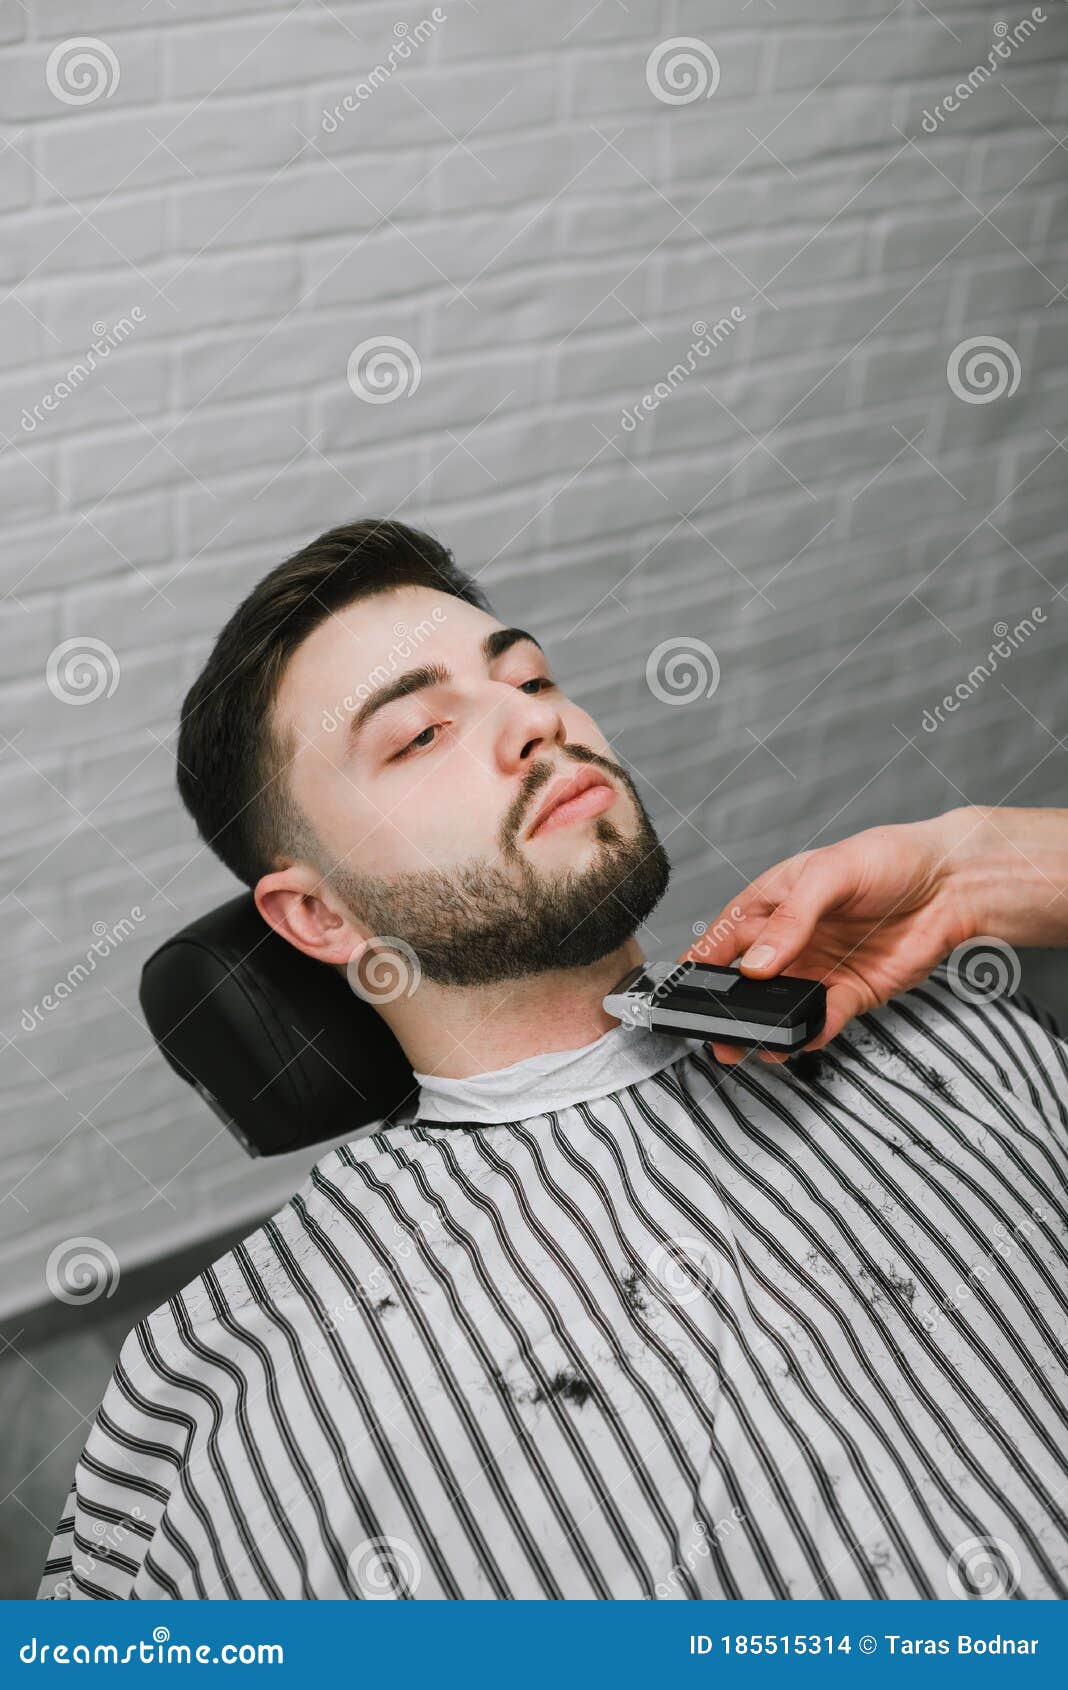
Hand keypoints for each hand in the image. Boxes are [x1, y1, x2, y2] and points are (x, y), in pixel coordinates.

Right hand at [678, 807, 980, 1065]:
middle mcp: (791, 939)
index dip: (701, 963)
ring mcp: (820, 968)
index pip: (725, 936)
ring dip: (764, 1026)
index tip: (681, 990)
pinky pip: (822, 1019)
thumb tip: (753, 965)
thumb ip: (790, 920)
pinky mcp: (852, 993)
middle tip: (711, 1030)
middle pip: (747, 980)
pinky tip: (798, 1040)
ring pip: (780, 1006)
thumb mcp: (831, 875)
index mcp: (774, 902)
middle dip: (727, 1006)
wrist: (953, 883)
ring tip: (747, 1045)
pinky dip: (809, 1033)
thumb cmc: (889, 859)